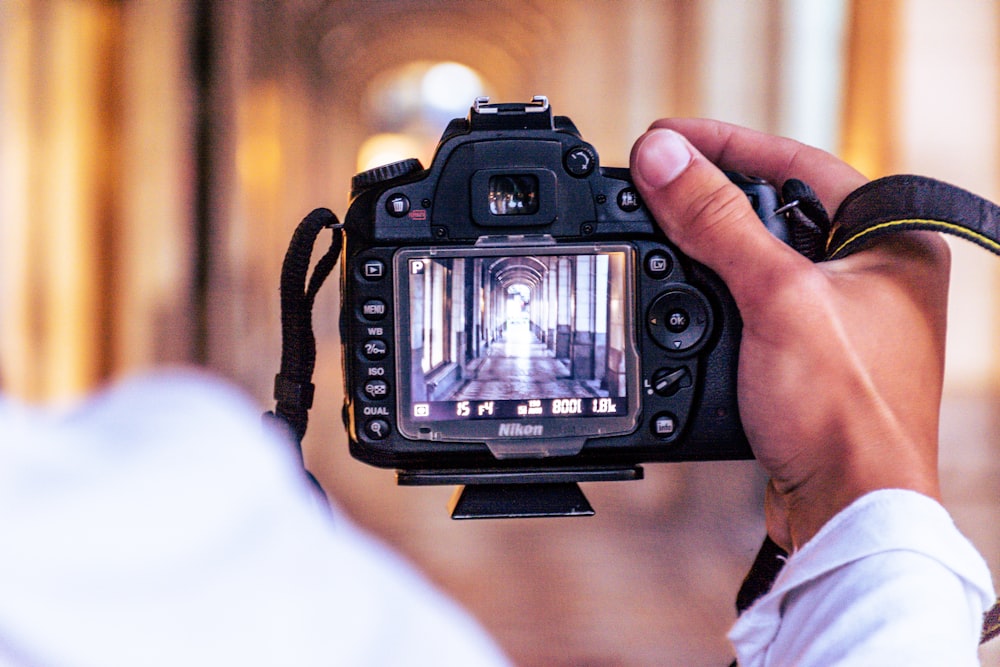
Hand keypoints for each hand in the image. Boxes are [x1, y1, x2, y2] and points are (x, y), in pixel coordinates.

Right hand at [630, 119, 949, 549]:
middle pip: (777, 206)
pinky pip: (755, 299)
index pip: (799, 162)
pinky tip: (682, 287)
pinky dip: (716, 290)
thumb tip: (664, 159)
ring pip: (761, 255)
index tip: (665, 138)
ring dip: (707, 243)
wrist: (847, 507)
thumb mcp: (776, 297)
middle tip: (652, 179)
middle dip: (711, 193)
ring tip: (657, 224)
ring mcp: (843, 313)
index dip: (726, 143)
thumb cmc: (848, 411)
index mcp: (892, 239)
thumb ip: (716, 222)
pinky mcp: (812, 351)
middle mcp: (874, 270)